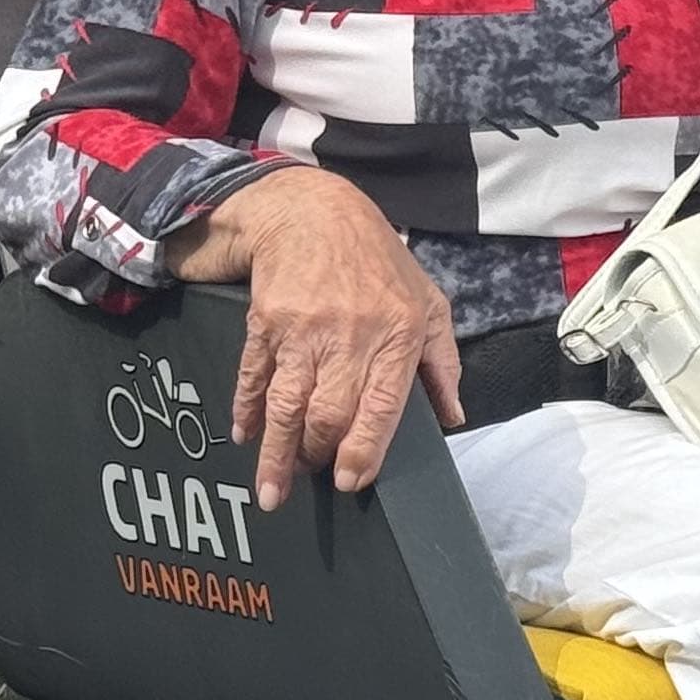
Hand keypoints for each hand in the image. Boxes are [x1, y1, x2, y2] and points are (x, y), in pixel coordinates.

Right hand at [198, 167, 461, 507]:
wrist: (313, 210)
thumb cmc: (378, 261)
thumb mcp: (428, 302)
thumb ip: (443, 364)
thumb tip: (453, 417)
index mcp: (397, 334)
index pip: (382, 405)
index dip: (365, 450)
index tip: (351, 481)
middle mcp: (350, 335)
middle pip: (329, 414)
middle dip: (317, 456)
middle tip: (313, 478)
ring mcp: (303, 329)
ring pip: (287, 405)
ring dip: (277, 453)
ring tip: (273, 490)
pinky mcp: (265, 323)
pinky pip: (254, 377)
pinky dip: (247, 411)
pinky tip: (246, 436)